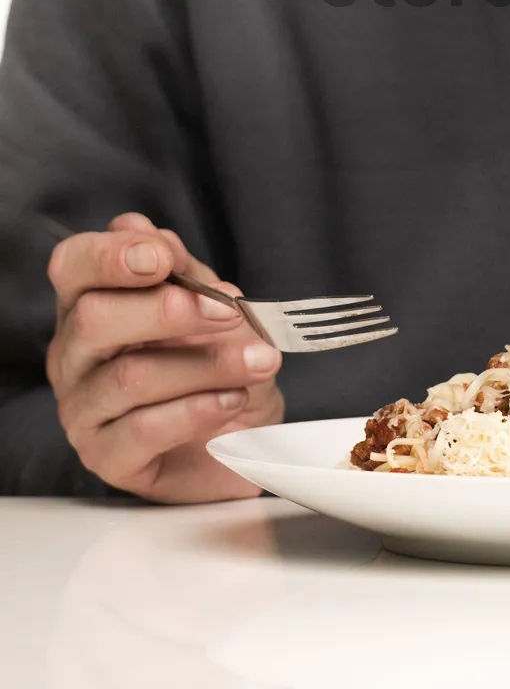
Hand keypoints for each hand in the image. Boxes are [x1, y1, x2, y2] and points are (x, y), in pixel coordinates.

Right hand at [46, 211, 283, 502]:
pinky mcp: (105, 457)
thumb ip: (181, 270)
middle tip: (229, 311)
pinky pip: (144, 429)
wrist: (241, 428)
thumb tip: (143, 231)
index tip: (163, 258)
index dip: (110, 256)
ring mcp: (83, 409)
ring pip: (128, 377)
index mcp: (90, 301)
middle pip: (92, 319)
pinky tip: (233, 399)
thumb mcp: (211, 302)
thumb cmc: (216, 357)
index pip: (72, 265)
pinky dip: (198, 409)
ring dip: (205, 364)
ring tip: (258, 361)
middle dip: (168, 310)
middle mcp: (74, 354)